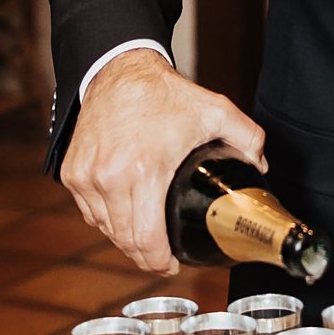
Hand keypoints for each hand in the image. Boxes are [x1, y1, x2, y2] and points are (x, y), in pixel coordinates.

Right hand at [62, 50, 264, 273]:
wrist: (118, 70)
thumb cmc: (163, 93)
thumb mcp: (214, 110)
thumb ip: (247, 138)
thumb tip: (261, 167)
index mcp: (143, 171)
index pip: (145, 239)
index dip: (159, 262)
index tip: (173, 265)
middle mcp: (108, 178)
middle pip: (124, 240)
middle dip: (145, 255)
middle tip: (163, 255)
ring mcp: (86, 177)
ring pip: (105, 228)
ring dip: (124, 237)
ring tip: (146, 234)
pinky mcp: (72, 172)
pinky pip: (89, 210)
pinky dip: (105, 217)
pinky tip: (124, 213)